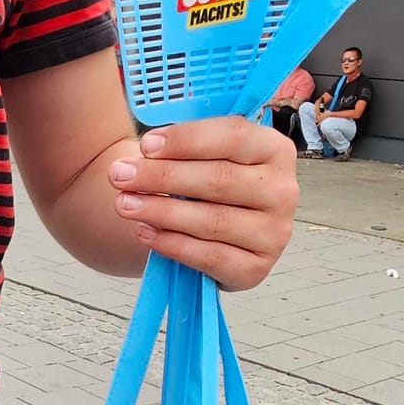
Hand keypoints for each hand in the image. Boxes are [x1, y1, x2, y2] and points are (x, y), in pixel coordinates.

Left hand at [107, 116, 296, 290]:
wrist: (218, 230)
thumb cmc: (209, 181)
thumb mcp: (206, 154)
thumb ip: (187, 144)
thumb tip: (146, 150)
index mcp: (275, 150)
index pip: (233, 136)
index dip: (186, 140)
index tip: (145, 145)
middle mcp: (283, 191)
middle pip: (218, 179)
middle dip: (162, 177)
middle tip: (120, 176)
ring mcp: (273, 233)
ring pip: (212, 220)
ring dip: (161, 211)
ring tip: (124, 204)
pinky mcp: (256, 268)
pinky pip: (209, 257)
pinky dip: (173, 244)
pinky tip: (145, 232)